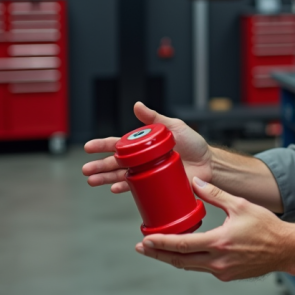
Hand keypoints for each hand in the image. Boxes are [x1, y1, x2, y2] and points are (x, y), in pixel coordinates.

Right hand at [82, 102, 212, 192]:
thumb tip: (137, 104)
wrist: (208, 164)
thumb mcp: (173, 126)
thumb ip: (154, 117)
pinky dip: (124, 189)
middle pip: (115, 162)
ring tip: (92, 181)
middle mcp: (142, 160)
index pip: (118, 144)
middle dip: (99, 166)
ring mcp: (147, 174)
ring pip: (121, 176)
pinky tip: (114, 189)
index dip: (102, 146)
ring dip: (106, 179)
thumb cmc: (193, 144)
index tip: (88, 147)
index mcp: (144, 145)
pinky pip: (136, 189)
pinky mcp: (155, 186)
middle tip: (86, 170)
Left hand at [135, 177, 290, 280]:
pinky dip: (190, 261)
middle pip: (179, 260)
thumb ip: (216, 194)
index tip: (146, 239)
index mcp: (219, 242)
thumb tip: (197, 182)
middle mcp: (218, 261)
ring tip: (157, 250)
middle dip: (158, 254)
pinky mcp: (227, 275)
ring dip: (172, 259)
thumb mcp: (240, 205)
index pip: (182, 245)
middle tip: (142, 247)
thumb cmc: (267, 227)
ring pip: (189, 267)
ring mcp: (222, 270)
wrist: (286, 249)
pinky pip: (203, 268)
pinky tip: (184, 253)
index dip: (161, 242)